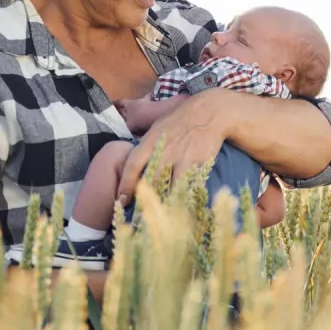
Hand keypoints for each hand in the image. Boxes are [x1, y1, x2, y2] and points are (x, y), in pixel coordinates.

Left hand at [116, 88, 232, 205]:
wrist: (209, 113)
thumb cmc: (180, 120)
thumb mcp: (157, 127)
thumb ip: (145, 145)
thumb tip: (133, 164)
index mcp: (150, 141)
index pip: (132, 165)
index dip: (125, 185)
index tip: (121, 200)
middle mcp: (164, 151)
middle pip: (150, 181)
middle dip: (143, 200)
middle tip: (138, 215)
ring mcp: (182, 158)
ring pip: (169, 187)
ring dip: (163, 203)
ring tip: (159, 217)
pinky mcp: (198, 164)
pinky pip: (188, 186)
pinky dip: (183, 197)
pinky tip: (180, 207)